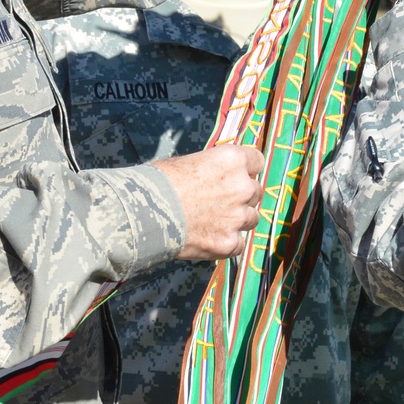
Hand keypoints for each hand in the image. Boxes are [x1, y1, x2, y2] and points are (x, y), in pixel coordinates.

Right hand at [154, 145, 263, 259]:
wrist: (145, 212)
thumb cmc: (159, 181)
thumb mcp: (188, 162)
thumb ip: (211, 168)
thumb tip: (214, 174)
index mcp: (233, 160)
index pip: (258, 161)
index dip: (247, 169)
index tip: (237, 175)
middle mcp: (242, 187)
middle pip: (256, 191)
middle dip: (242, 196)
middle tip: (221, 201)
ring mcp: (237, 217)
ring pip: (251, 218)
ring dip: (237, 219)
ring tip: (214, 221)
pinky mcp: (229, 243)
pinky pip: (239, 244)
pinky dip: (228, 242)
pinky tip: (210, 238)